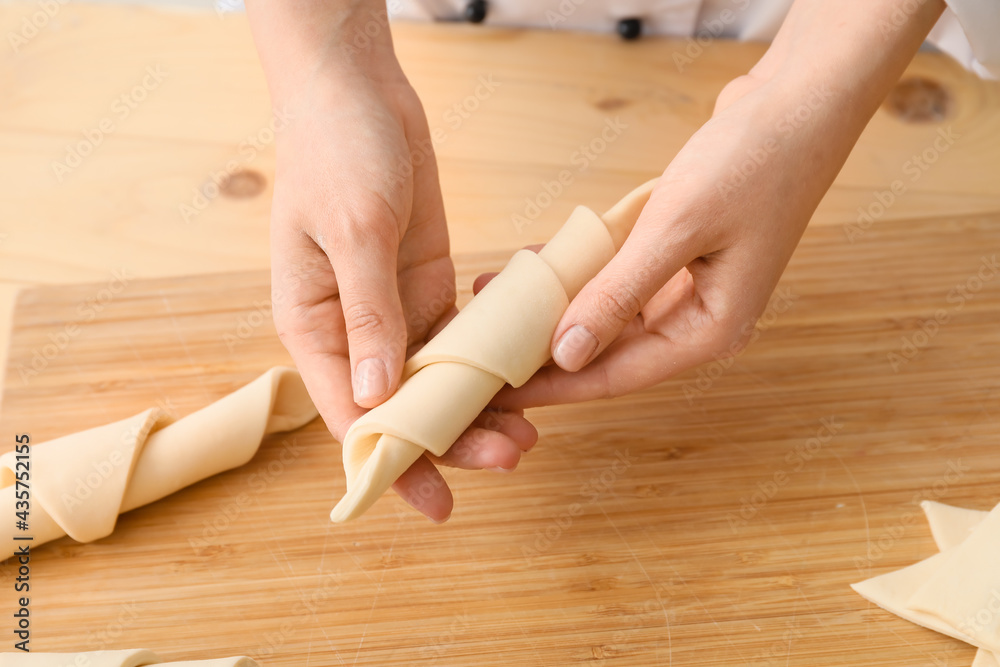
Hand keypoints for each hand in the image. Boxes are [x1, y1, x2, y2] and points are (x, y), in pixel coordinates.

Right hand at [260, 49, 535, 521]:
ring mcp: (394, 308)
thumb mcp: (354, 230)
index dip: (392, 463)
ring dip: (477, 408)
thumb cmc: (336, 151)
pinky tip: (524, 380)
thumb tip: (378, 396)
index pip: (351, 415)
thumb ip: (368, 314)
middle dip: (452, 439)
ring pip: (437, 379)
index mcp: (313, 325)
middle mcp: (352, 329)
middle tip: (509, 458)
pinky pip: (459, 337)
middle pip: (402, 405)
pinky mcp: (427, 283)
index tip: (434, 501)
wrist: (359, 91)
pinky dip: (488, 361)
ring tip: (527, 434)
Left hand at [487, 75, 817, 407]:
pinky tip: (537, 264)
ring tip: (497, 301)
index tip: (501, 391)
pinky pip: (617, 276)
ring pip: (608, 313)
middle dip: (547, 348)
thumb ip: (619, 294)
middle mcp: (700, 319)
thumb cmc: (754, 163)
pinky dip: (580, 271)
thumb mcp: (676, 230)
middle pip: (609, 351)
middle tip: (489, 351)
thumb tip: (568, 353)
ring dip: (557, 306)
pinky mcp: (679, 256)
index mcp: (711, 330)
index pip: (616, 375)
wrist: (799, 102)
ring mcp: (690, 288)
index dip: (555, 384)